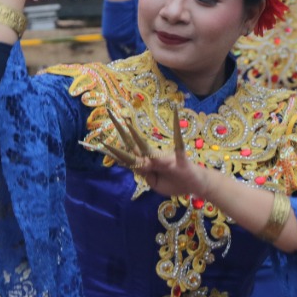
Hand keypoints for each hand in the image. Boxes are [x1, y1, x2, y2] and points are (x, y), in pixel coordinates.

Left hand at [92, 108, 207, 198]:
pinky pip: (178, 142)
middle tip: (109, 115)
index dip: (115, 152)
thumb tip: (135, 165)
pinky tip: (176, 112)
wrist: (195, 184)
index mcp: (146, 165)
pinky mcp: (178, 157)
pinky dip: (177, 127)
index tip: (102, 144)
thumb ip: (144, 175)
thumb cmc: (175, 183)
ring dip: (135, 136)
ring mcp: (164, 157)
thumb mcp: (155, 184)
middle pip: (132, 145)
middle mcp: (152, 157)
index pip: (128, 157)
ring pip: (146, 146)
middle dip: (120, 133)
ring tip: (125, 123)